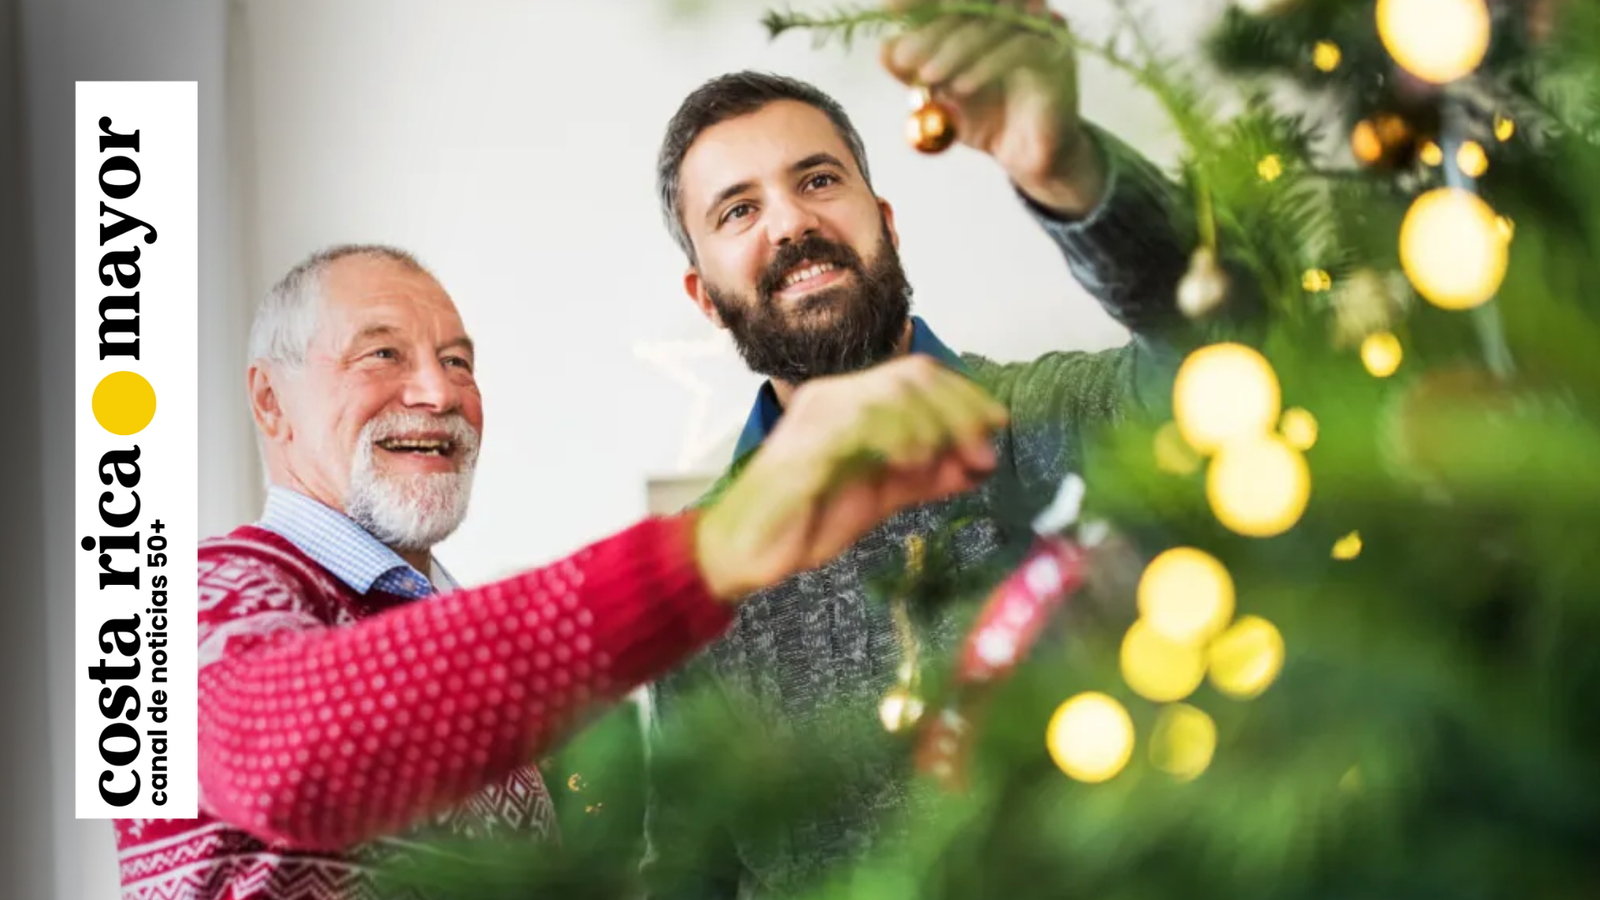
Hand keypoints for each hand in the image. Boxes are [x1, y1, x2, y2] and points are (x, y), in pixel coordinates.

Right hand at [695, 356, 1007, 601]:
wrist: (746, 551)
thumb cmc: (807, 519)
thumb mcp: (883, 494)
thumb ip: (928, 476)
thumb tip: (980, 464)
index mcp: (852, 402)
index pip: (918, 375)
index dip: (965, 396)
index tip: (999, 425)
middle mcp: (834, 398)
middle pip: (911, 375)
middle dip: (959, 410)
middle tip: (984, 450)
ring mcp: (816, 418)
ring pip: (890, 393)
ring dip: (935, 422)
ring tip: (958, 458)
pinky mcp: (803, 447)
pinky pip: (856, 426)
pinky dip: (893, 437)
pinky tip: (915, 461)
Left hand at [880, 0, 1106, 215]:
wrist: (1024, 155)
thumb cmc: (985, 115)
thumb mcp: (940, 93)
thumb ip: (913, 71)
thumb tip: (885, 48)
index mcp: (989, 9)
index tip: (891, 9)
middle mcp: (1017, 9)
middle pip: (976, 0)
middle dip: (935, 26)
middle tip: (907, 56)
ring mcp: (1041, 29)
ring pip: (998, 21)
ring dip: (957, 47)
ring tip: (929, 76)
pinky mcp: (1057, 56)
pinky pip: (1022, 49)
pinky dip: (987, 65)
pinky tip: (961, 87)